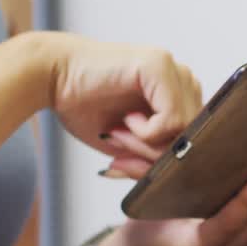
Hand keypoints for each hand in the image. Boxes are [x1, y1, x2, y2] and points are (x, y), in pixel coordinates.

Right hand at [38, 32, 202, 155]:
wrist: (51, 77)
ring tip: (121, 132)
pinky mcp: (160, 66)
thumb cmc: (86, 107)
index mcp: (180, 94)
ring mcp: (175, 69)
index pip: (195, 141)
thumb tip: (176, 180)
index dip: (163, 163)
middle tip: (121, 152)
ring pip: (186, 132)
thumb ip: (154, 162)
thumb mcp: (127, 146)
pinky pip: (172, 120)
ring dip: (149, 145)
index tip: (128, 164)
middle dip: (156, 158)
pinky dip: (147, 133)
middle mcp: (183, 79)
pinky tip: (126, 118)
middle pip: (193, 139)